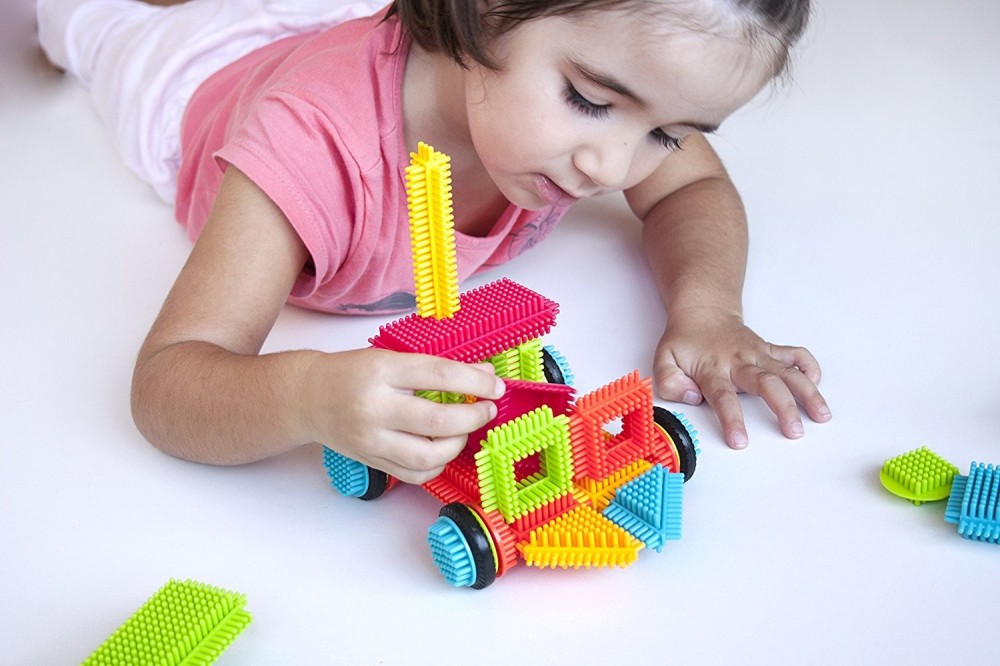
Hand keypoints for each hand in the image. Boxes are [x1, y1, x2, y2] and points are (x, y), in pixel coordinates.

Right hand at [299, 348, 504, 482]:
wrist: (308, 397)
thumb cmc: (352, 373)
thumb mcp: (391, 358)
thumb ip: (435, 367)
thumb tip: (482, 374)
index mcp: (381, 371)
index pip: (439, 374)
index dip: (474, 381)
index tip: (495, 385)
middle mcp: (374, 407)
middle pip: (437, 421)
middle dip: (473, 417)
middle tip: (487, 410)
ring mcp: (371, 439)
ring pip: (427, 456)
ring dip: (457, 445)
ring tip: (464, 430)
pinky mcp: (371, 461)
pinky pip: (414, 474)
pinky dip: (437, 465)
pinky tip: (443, 449)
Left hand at [652, 306, 830, 448]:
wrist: (702, 312)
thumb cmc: (685, 340)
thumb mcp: (664, 360)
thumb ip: (670, 382)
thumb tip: (692, 397)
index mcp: (713, 368)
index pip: (723, 397)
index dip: (732, 419)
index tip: (740, 441)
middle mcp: (740, 362)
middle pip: (766, 384)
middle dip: (784, 408)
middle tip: (794, 431)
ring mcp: (758, 354)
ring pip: (787, 372)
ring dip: (807, 392)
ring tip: (822, 415)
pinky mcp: (770, 350)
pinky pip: (795, 354)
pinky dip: (809, 366)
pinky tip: (817, 383)